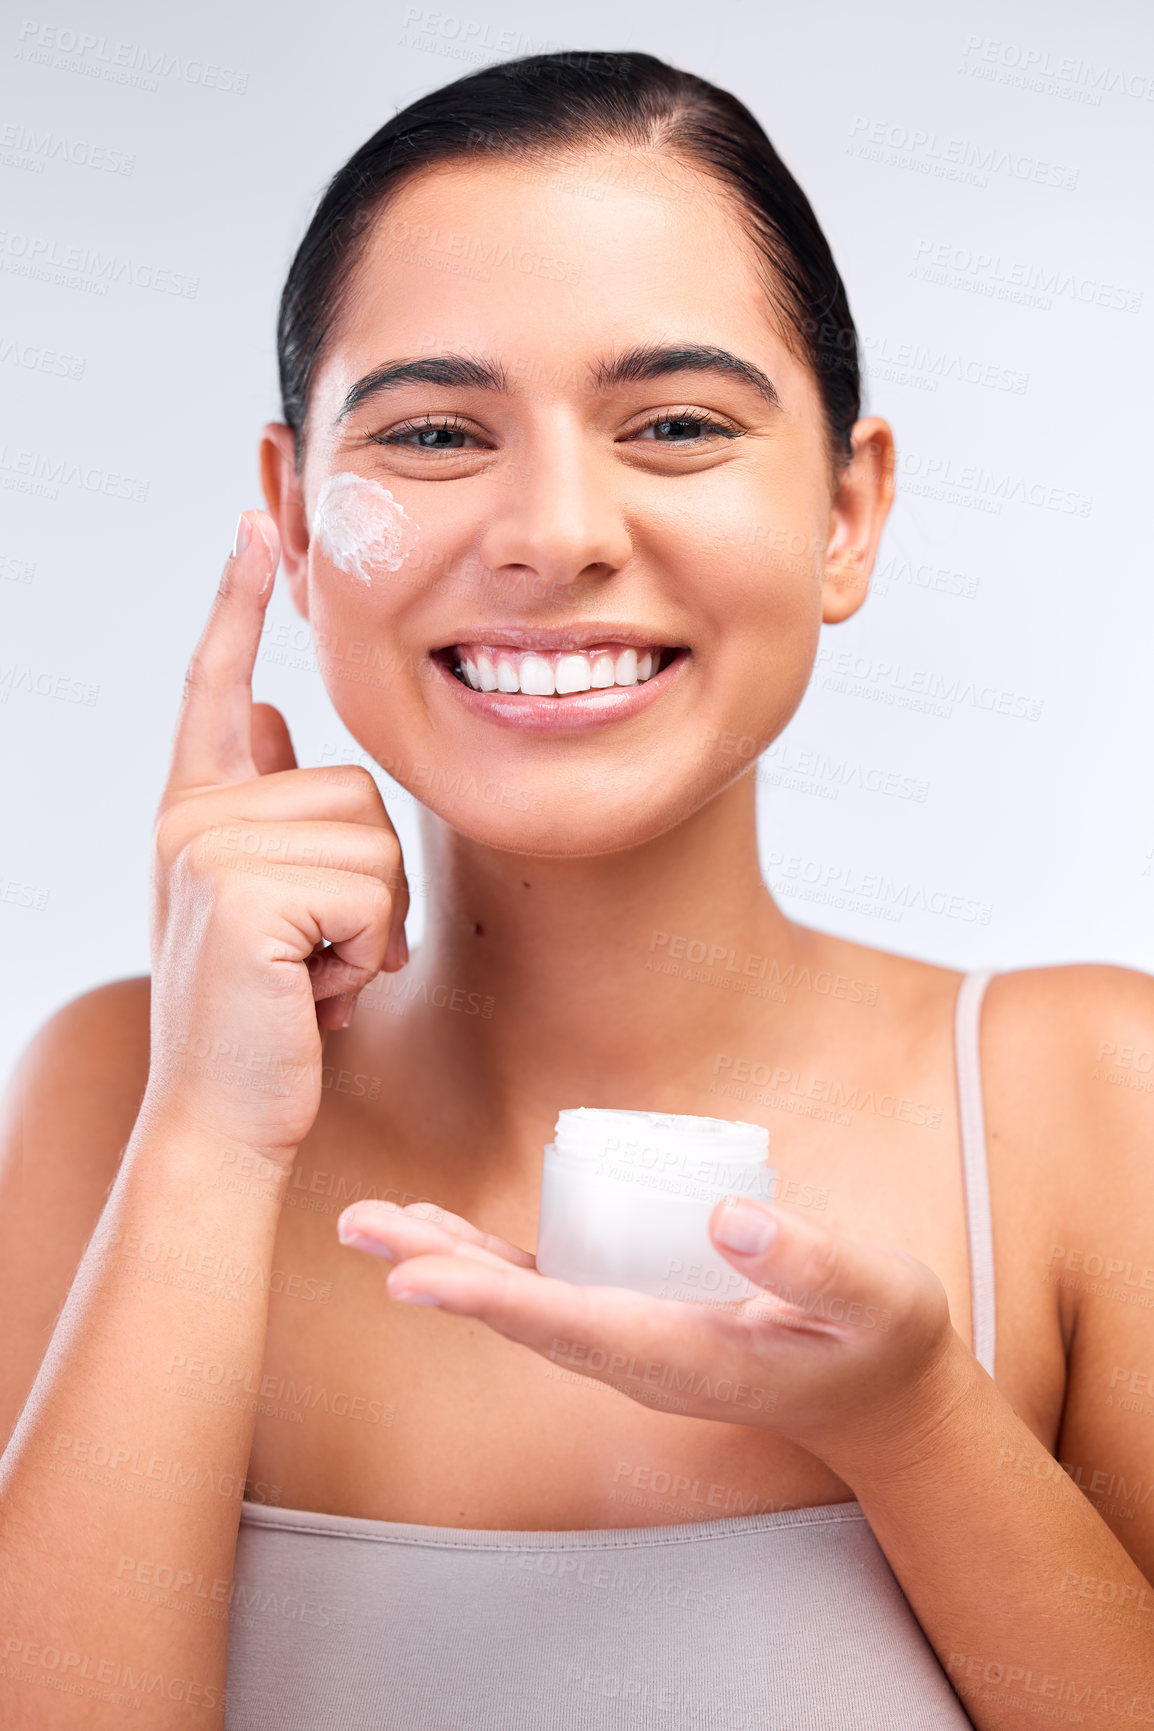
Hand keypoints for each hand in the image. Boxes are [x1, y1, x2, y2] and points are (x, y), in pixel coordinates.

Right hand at [142, 510, 408, 1160]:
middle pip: (359, 789)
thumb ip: (260, 809)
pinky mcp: (246, 890)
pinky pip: (372, 893)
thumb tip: (266, 714)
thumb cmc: (261, 1015)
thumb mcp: (260, 902)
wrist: (226, 1116)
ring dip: (373, 928)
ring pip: (377, 843)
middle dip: (371, 887)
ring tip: (312, 975)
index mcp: (197, 810)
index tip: (255, 521)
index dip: (234, 603)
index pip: (215, 686)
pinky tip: (313, 993)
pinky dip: (366, 955)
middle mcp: (194, 816)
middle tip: (316, 957)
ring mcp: (212, 848)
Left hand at [335, 1194, 962, 1474]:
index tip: (414, 1277)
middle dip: (436, 1271)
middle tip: (359, 1229)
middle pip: (518, 1315)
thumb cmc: (878, 1339)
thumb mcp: (874, 1298)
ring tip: (375, 1224)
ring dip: (445, 1262)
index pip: (567, 1326)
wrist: (880, 1392)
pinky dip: (490, 1258)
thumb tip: (723, 1213)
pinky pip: (546, 1289)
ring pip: (520, 1302)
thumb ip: (807, 1262)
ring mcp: (630, 1340)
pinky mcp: (633, 1315)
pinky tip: (448, 1234)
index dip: (486, 1298)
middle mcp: (638, 1356)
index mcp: (684, 1358)